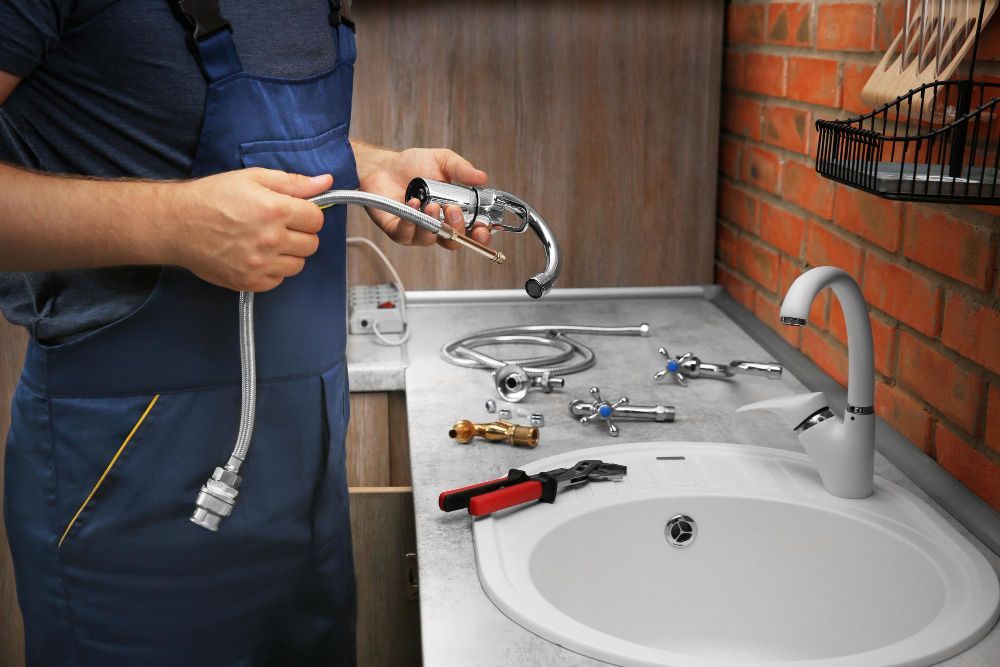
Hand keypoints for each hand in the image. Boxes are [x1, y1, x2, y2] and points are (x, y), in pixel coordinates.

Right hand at [170, 168, 331, 291]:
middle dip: (300, 233)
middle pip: (311, 243)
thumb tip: (325, 182)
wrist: (177, 224)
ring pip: (298, 264)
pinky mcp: (249, 282)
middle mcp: (270, 239)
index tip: (295, 212)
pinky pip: (278, 280)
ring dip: (289, 253)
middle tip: (279, 226)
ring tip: (268, 241)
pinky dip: (273, 270)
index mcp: (275, 210)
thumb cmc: (212, 197)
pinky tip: (257, 256)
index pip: (317, 219)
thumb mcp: (253, 178)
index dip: (307, 213)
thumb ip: (293, 183)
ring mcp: (260, 264)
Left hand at [355, 145, 491, 248]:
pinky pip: (407, 235)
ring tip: (430, 204)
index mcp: (453, 212)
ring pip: (431, 239)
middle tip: (453, 210)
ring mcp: (418, 231)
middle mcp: (438, 226)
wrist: (383, 166)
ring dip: (433, 224)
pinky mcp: (398, 231)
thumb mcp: (442, 160)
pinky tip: (412, 203)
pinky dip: (411, 222)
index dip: (480, 235)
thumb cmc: (413, 165)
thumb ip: (461, 169)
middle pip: (454, 241)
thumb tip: (482, 177)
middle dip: (457, 229)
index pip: (472, 232)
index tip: (482, 228)